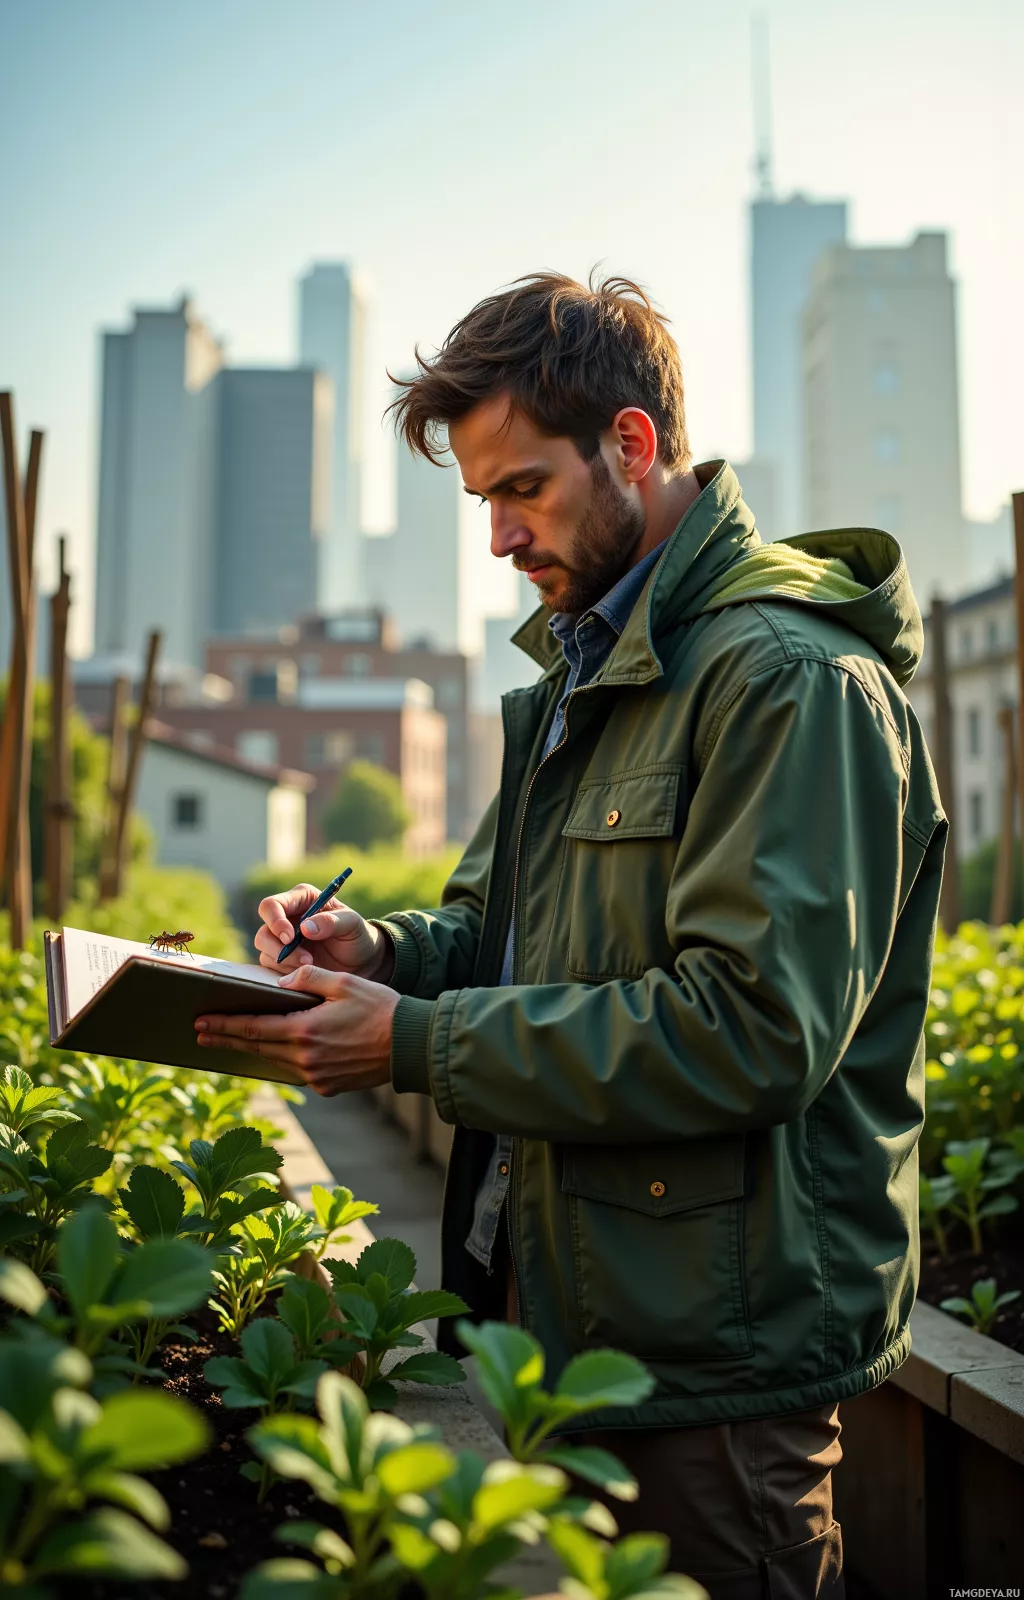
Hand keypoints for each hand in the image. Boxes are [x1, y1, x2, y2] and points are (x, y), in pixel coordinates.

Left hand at [194, 964, 400, 1095]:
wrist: (412, 1045)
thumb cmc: (381, 1008)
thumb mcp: (344, 982)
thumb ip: (309, 979)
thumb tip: (280, 983)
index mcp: (305, 1031)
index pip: (253, 1028)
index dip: (224, 1025)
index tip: (201, 1022)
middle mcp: (305, 1058)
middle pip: (257, 1047)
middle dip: (228, 1038)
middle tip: (201, 1032)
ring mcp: (317, 1076)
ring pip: (275, 1061)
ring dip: (253, 1049)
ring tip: (232, 1040)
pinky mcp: (328, 1087)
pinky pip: (296, 1070)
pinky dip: (281, 1059)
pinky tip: (273, 1050)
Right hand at [254, 882, 394, 982]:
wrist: (362, 962)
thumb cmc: (357, 936)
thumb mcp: (352, 925)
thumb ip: (332, 922)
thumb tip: (305, 927)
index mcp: (301, 899)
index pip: (272, 905)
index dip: (275, 921)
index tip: (289, 938)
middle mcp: (287, 917)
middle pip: (264, 931)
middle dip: (279, 948)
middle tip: (305, 959)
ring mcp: (281, 940)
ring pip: (264, 951)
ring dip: (285, 962)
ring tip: (311, 965)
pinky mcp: (282, 960)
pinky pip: (271, 967)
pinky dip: (285, 972)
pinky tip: (304, 972)